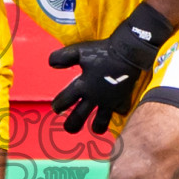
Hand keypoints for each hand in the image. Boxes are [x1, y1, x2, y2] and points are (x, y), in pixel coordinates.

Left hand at [49, 3, 173, 134]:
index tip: (56, 108)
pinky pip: (120, 111)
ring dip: (97, 126)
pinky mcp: (123, 99)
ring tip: (95, 128)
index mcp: (82, 86)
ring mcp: (109, 100)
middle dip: (72, 125)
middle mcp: (94, 97)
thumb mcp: (79, 50)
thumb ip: (63, 57)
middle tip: (69, 127)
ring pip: (101, 121)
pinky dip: (118, 112)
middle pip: (79, 118)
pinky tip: (116, 111)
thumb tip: (51, 64)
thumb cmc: (102, 51)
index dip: (58, 105)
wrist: (127, 52)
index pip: (64, 101)